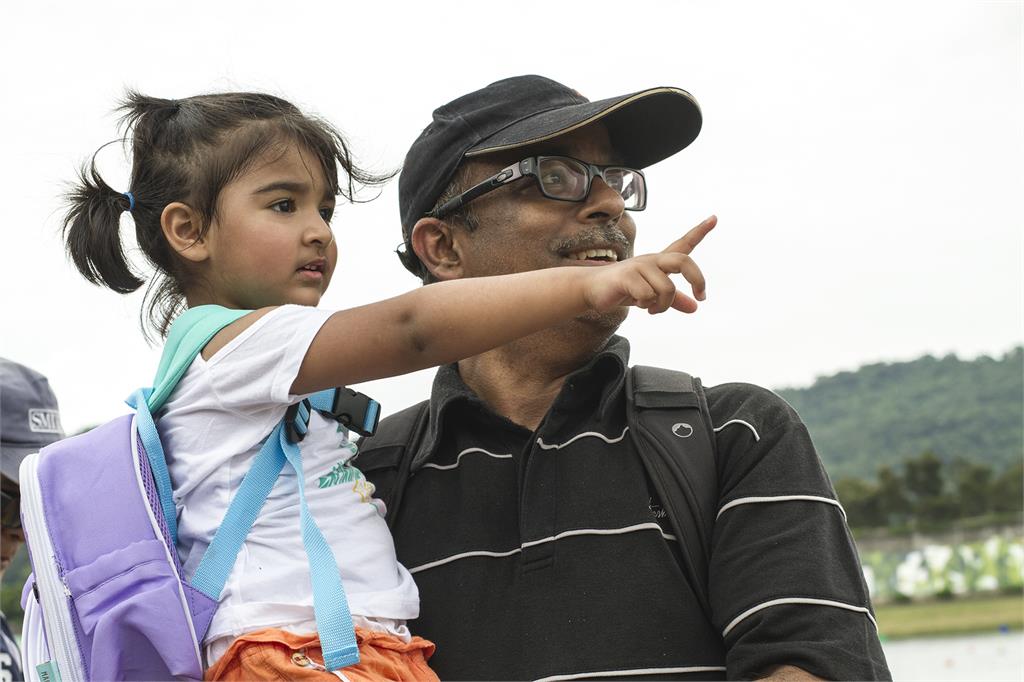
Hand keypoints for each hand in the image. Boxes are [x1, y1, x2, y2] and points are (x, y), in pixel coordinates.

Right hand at [584, 215, 715, 313]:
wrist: (592, 290)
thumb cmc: (622, 289)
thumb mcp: (652, 296)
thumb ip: (673, 300)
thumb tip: (694, 307)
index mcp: (659, 262)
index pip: (683, 244)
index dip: (700, 231)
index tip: (714, 218)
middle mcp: (652, 260)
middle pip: (684, 261)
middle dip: (698, 279)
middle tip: (701, 297)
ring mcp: (639, 266)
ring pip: (667, 289)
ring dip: (662, 306)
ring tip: (651, 309)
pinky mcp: (627, 276)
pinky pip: (648, 295)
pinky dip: (646, 305)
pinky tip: (638, 304)